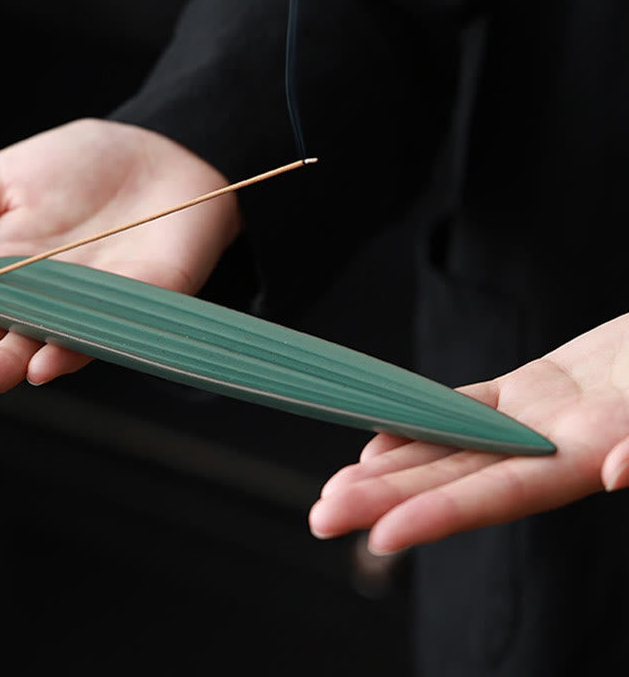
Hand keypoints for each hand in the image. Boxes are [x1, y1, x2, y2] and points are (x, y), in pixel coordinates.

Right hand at [0, 119, 240, 411]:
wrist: (158, 152)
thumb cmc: (79, 165)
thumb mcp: (2, 180)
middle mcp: (39, 297)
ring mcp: (87, 304)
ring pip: (39, 344)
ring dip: (3, 368)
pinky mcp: (139, 301)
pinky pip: (104, 330)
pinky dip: (73, 348)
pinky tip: (43, 364)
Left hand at [308, 313, 628, 551]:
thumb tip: (613, 473)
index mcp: (585, 459)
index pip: (497, 495)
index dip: (438, 516)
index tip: (379, 535)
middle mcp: (550, 449)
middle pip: (454, 477)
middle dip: (386, 498)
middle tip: (322, 515)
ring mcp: (535, 419)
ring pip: (451, 444)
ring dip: (391, 464)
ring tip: (335, 484)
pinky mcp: (530, 387)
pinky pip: (467, 406)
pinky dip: (423, 417)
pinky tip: (381, 434)